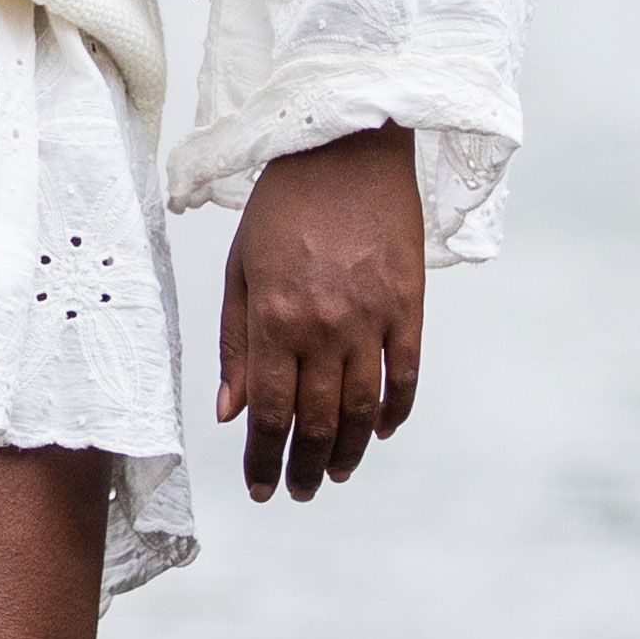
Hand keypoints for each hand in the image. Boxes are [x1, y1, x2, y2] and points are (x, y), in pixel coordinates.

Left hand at [216, 128, 423, 504]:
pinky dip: (396, 411)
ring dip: (350, 451)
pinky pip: (406, 375)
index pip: (268, 412)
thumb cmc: (283, 204)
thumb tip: (230, 413)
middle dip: (304, 467)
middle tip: (298, 491)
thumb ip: (235, 344)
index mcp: (274, 319)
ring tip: (336, 474)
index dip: (263, 459)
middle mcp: (323, 327)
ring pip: (364, 410)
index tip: (260, 487)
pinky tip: (383, 431)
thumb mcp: (240, 269)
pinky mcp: (409, 305)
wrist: (345, 147)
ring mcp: (372, 318)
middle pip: (317, 422)